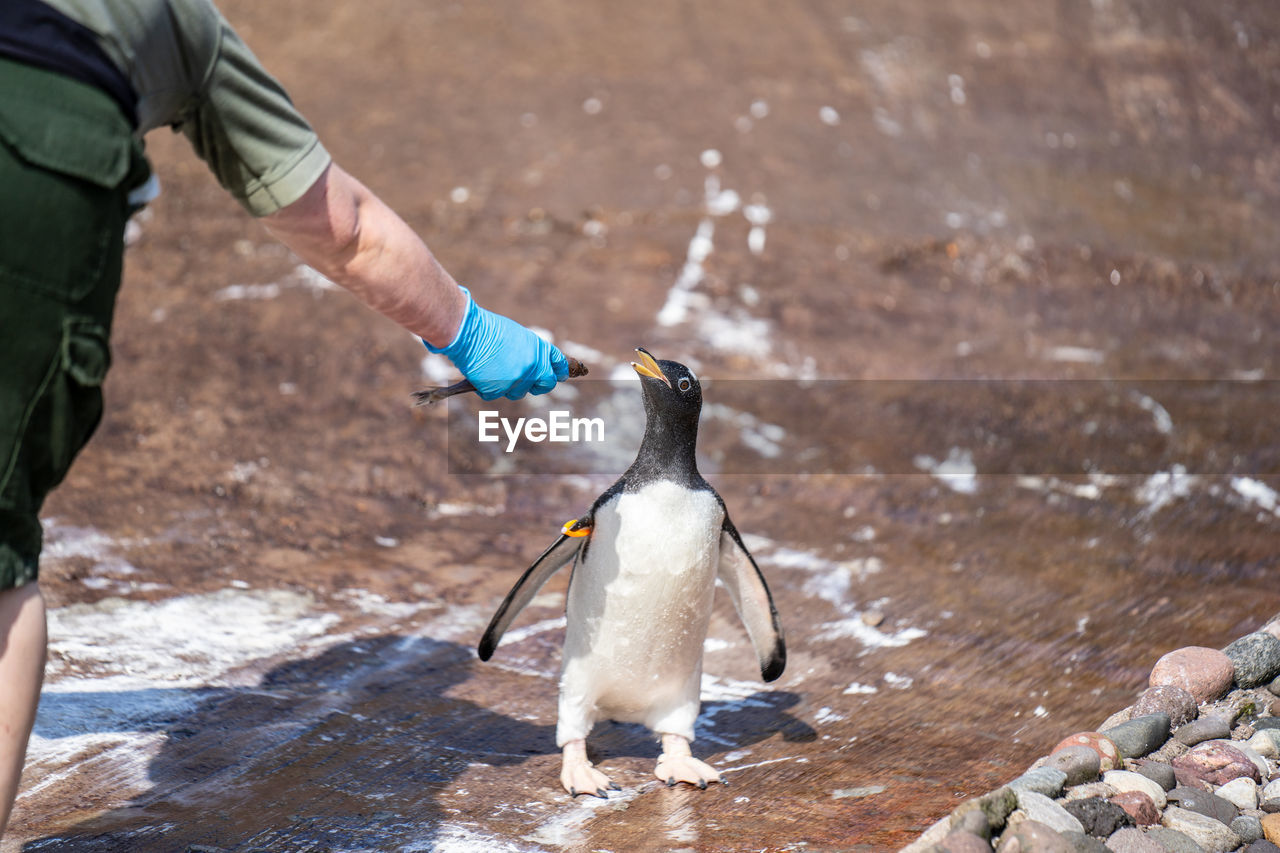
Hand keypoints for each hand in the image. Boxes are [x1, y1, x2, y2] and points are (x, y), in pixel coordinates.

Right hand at [425, 289, 568, 399]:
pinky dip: (488, 388)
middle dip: (540, 385)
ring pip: (518, 392)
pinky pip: (495, 395)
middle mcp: (532, 367)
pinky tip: (481, 377)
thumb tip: (534, 365)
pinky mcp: (498, 390)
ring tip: (496, 373)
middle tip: (533, 385)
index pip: (558, 364)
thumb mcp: (517, 335)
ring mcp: (516, 380)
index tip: (559, 375)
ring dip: (510, 386)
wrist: (469, 333)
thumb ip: (529, 351)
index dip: (559, 371)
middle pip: (545, 384)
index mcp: (539, 350)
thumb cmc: (489, 329)